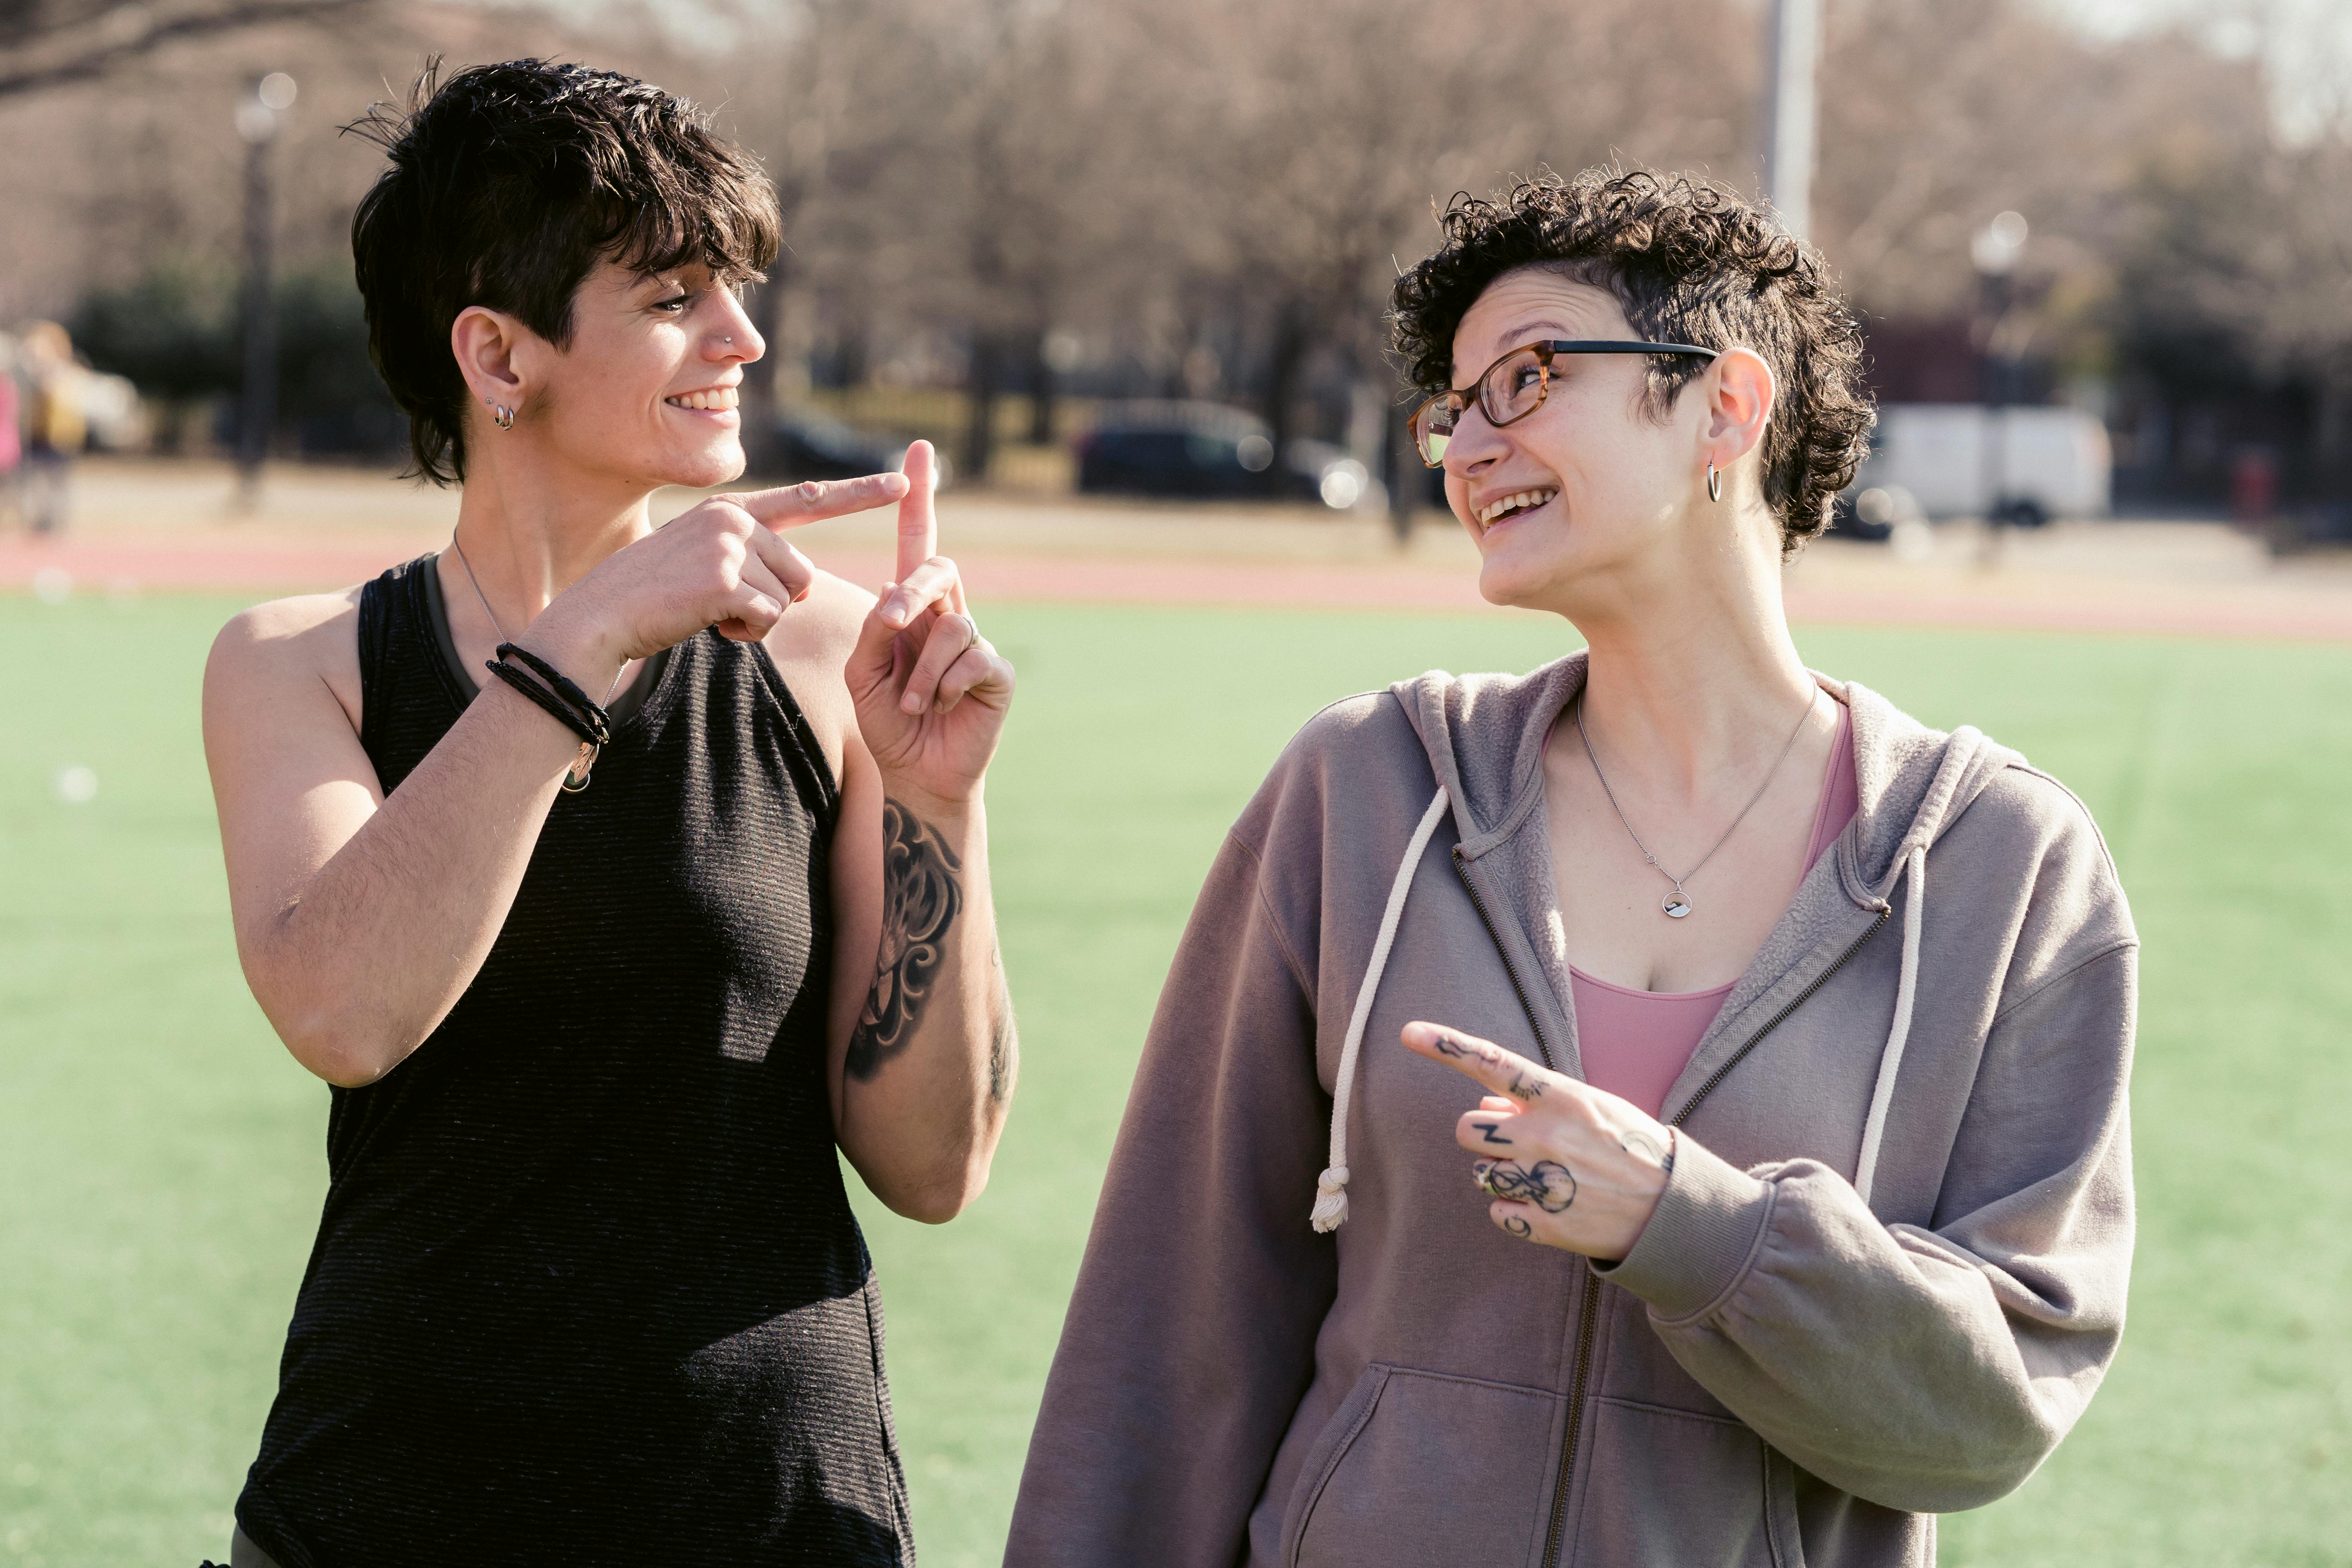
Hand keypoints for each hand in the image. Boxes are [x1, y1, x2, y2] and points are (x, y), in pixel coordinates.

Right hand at [526, 472, 912, 684]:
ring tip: (711, 611)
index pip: (807, 499)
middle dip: (776, 601)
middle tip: (725, 605)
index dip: (858, 496)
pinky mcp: (725, 580)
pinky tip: (708, 622)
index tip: (901, 485)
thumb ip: (753, 560)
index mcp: (732, 511)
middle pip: (802, 573)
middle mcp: (734, 519)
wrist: (604, 614)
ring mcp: (729, 546)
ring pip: (788, 598)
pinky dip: (745, 633)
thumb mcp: (705, 562)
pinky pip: (768, 618)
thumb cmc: (654, 596)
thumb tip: (803, 588)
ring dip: (758, 620)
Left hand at [845, 441, 1015, 810]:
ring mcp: (976, 641)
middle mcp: (947, 615)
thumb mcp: (862, 671)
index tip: (919, 451)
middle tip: (889, 621)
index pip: (917, 544)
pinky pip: (972, 658)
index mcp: (912, 608)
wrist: (916, 772)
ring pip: (952, 624)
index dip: (920, 499)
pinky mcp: (997, 671)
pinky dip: (945, 685)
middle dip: (911, 589)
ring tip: (913, 704)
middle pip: (938, 568)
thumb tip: (891, 599)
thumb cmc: (887, 719)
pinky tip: (940, 707)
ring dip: (921, 670)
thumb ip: (871, 632)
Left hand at [1401, 1020, 1675, 1260]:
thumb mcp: (1590, 1109)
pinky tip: (1549, 1206)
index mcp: (1561, 1098)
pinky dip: (1515, 1211)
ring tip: (1547, 1176)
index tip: (1408, 1032)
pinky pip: (1496, 1212)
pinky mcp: (1543, 1225)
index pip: (1492, 1063)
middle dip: (1485, 1135)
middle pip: (1467, 1129)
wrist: (1671, 1210)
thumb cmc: (1628, 1148)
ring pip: (1479, 1172)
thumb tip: (1485, 1101)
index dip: (1447, 1046)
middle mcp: (1545, 1136)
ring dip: (1502, 1173)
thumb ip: (1536, 1102)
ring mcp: (1542, 1182)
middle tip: (1520, 1144)